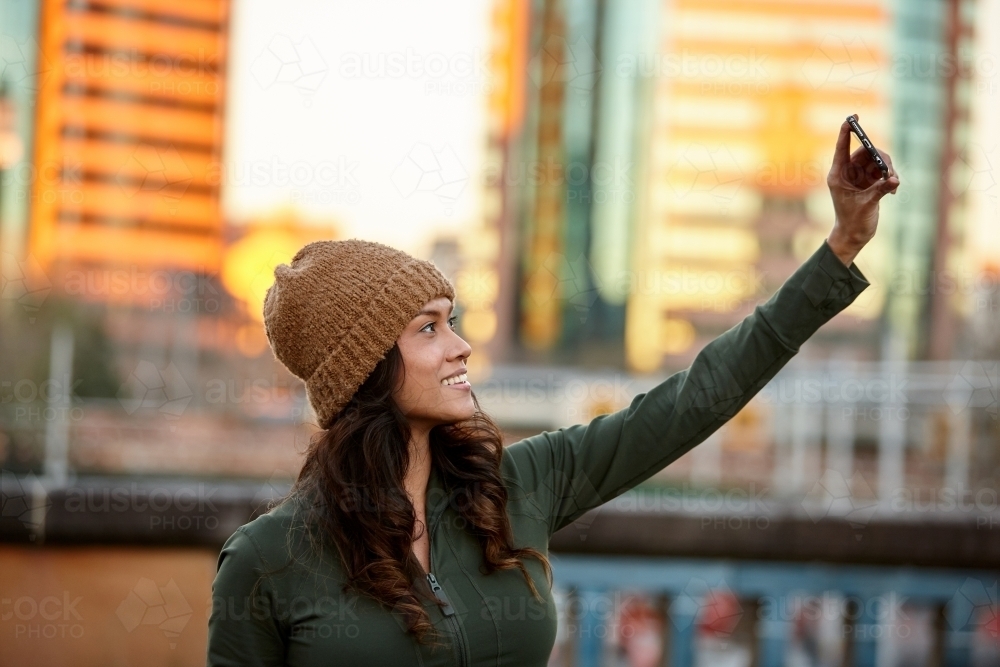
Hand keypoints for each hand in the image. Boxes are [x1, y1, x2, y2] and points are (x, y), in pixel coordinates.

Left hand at [825, 114, 899, 266]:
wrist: (855, 235)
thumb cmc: (853, 221)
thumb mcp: (866, 205)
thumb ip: (880, 190)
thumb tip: (894, 179)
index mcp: (838, 175)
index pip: (842, 148)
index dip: (846, 132)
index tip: (851, 117)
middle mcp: (848, 173)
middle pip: (865, 153)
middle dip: (880, 158)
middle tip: (890, 170)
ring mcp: (859, 177)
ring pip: (876, 161)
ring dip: (888, 170)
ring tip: (892, 185)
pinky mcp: (870, 182)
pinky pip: (883, 172)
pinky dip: (889, 179)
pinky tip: (892, 192)